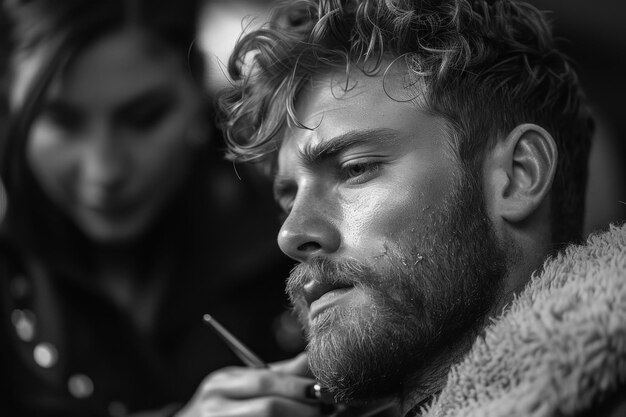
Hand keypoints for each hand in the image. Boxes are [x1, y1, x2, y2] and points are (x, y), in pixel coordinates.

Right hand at [175, 353, 329, 416]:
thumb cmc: (222, 406)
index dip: (298, 385)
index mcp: (220, 386)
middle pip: (270, 409)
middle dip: (304, 409)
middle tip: (327, 409)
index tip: (323, 388)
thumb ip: (277, 373)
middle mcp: (216, 410)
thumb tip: (314, 357)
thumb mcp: (240, 383)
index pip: (264, 381)